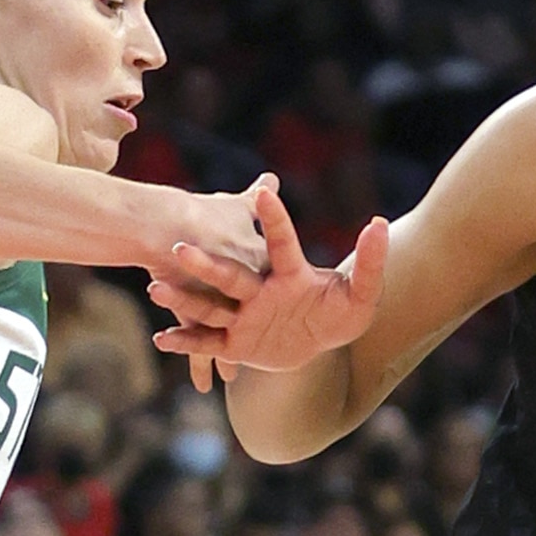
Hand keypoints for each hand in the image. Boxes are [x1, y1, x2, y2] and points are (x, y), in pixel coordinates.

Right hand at [150, 177, 388, 385]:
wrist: (317, 341)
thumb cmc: (337, 313)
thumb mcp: (361, 295)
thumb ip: (369, 261)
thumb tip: (378, 223)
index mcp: (289, 273)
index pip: (282, 242)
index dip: (275, 219)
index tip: (264, 191)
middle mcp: (259, 291)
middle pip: (229, 276)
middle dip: (204, 265)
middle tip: (179, 250)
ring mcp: (244, 318)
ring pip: (208, 308)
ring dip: (183, 301)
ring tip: (157, 292)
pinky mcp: (236, 343)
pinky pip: (207, 343)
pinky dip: (185, 344)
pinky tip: (161, 342)